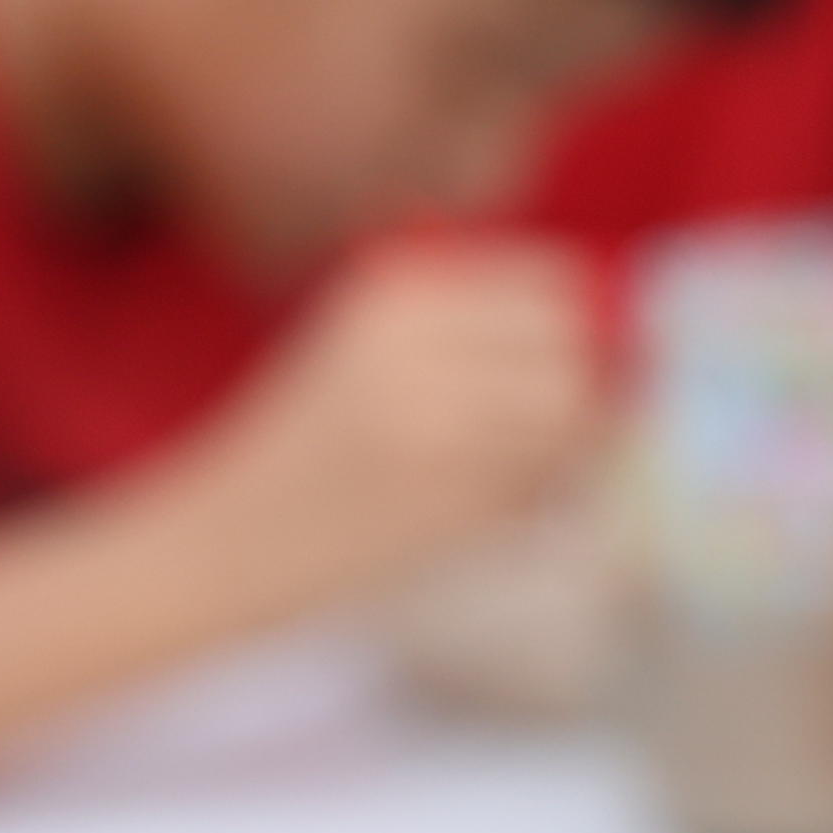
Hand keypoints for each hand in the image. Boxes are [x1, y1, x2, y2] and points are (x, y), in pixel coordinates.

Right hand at [156, 241, 609, 631]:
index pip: (552, 283)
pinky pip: (544, 484)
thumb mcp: (368, 354)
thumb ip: (473, 333)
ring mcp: (434, 422)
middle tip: (551, 434)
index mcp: (397, 293)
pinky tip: (492, 514)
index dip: (577, 328)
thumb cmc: (302, 453)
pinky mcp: (446, 501)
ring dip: (568, 448)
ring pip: (570, 413)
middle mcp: (416, 344)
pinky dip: (542, 500)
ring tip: (518, 478)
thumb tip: (620, 332)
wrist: (213, 550)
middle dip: (582, 387)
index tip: (573, 365)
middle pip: (572, 344)